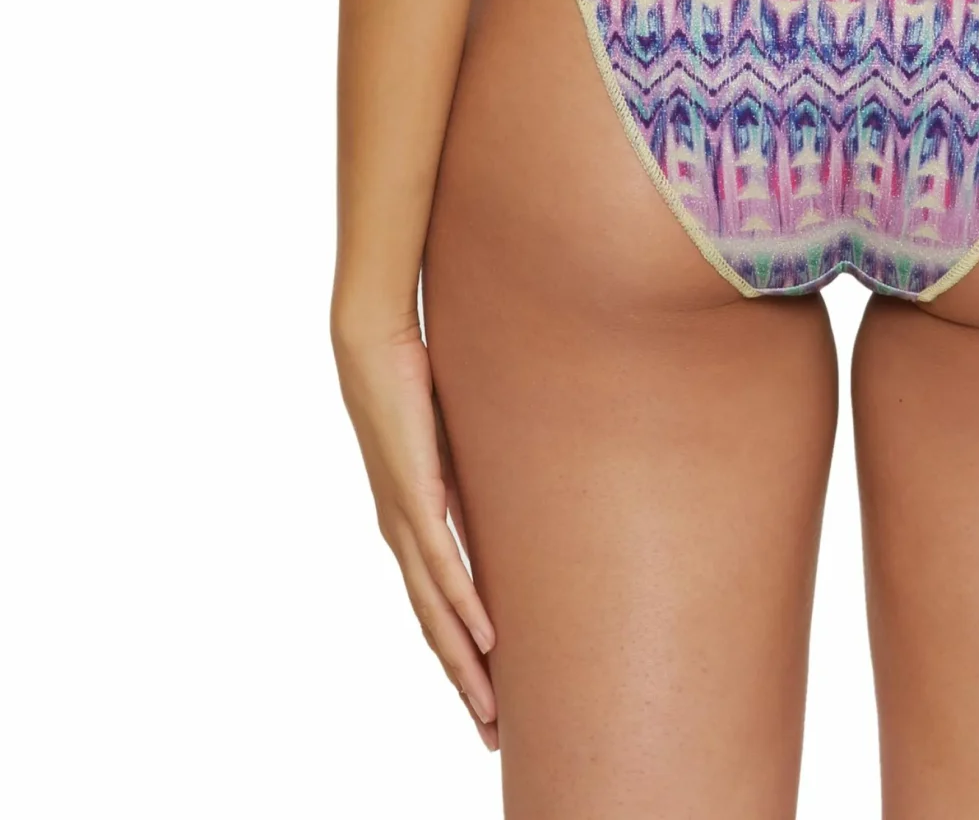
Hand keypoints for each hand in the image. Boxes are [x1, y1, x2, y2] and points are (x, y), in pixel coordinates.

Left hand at [334, 317, 497, 747]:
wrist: (371, 344)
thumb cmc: (410, 383)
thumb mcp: (454, 443)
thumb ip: (472, 477)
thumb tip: (507, 495)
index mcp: (409, 527)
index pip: (435, 610)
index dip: (460, 659)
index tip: (485, 700)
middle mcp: (402, 535)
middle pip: (434, 630)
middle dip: (464, 685)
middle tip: (490, 735)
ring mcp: (404, 520)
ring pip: (436, 613)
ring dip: (465, 665)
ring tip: (489, 709)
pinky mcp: (414, 496)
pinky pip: (443, 565)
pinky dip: (464, 606)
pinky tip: (485, 637)